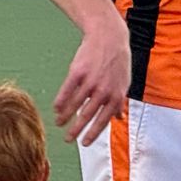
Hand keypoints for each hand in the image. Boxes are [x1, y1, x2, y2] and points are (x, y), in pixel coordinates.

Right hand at [52, 17, 129, 145]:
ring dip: (65, 117)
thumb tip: (119, 118)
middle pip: (86, 116)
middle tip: (68, 140)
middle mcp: (103, 91)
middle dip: (76, 130)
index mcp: (115, 96)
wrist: (109, 37)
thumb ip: (119, 101)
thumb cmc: (117, 61)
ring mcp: (90, 81)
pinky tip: (56, 108)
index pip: (103, 120)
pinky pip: (66, 91)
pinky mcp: (77, 72)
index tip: (84, 143)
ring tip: (59, 123)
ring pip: (74, 105)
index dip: (92, 133)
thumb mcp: (123, 82)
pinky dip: (60, 101)